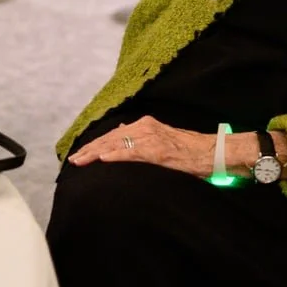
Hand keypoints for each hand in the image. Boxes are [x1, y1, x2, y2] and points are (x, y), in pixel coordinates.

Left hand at [69, 116, 215, 176]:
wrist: (212, 152)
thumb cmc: (189, 151)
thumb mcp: (161, 137)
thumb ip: (140, 135)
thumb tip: (120, 131)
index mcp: (145, 125)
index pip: (113, 134)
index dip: (95, 144)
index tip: (80, 154)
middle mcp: (145, 127)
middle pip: (110, 138)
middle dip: (90, 149)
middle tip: (73, 160)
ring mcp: (151, 138)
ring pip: (117, 144)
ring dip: (96, 152)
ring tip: (81, 161)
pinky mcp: (158, 150)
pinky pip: (132, 152)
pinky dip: (116, 155)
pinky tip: (103, 159)